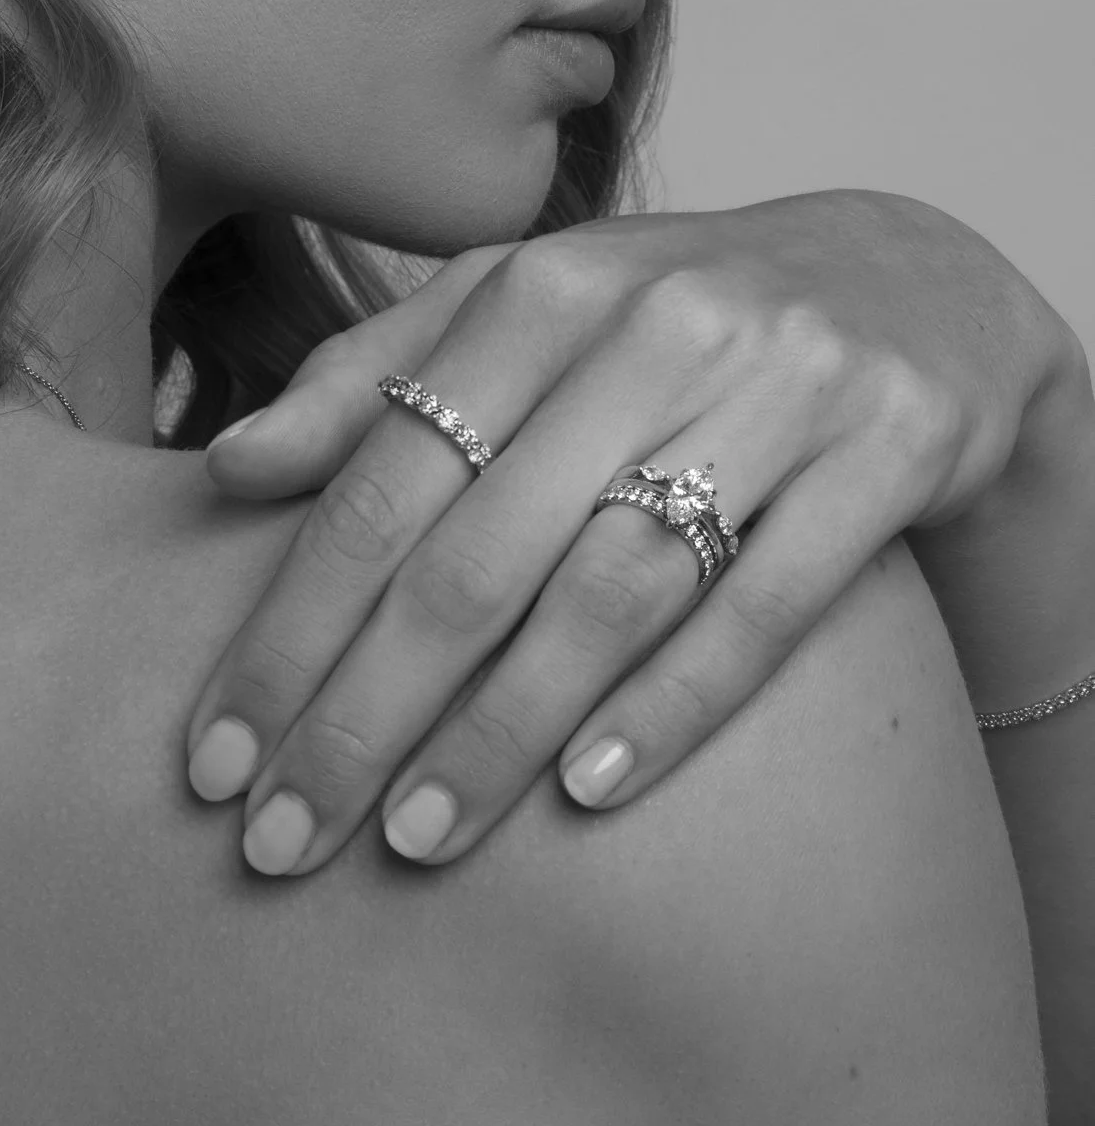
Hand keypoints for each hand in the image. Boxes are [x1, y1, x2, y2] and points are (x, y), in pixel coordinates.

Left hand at [186, 189, 1079, 873]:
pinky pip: (766, 607)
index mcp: (539, 287)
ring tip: (413, 842)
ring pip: (610, 589)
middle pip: (477, 553)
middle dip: (363, 712)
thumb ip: (373, 378)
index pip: (381, 480)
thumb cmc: (667, 317)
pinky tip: (587, 792)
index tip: (212, 760)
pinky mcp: (889, 450)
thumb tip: (224, 468)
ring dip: (500, 731)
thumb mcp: (520, 310)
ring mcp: (780, 385)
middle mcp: (654, 325)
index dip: (288, 628)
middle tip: (281, 838)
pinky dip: (672, 704)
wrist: (912, 283)